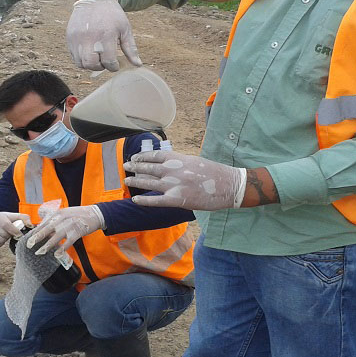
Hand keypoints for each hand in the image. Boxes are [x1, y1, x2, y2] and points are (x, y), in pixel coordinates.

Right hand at [0, 212, 31, 248]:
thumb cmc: (4, 220)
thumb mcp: (13, 216)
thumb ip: (23, 218)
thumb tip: (31, 225)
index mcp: (0, 216)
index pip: (6, 225)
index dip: (14, 231)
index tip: (19, 236)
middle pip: (3, 234)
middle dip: (8, 236)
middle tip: (9, 234)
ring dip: (3, 240)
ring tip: (3, 235)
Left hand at [26, 205, 104, 255]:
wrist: (95, 213)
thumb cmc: (78, 214)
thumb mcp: (64, 212)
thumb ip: (53, 218)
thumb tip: (41, 226)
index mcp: (58, 213)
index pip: (44, 223)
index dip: (35, 231)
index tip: (28, 238)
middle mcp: (62, 219)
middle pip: (47, 229)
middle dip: (37, 237)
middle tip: (29, 245)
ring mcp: (70, 226)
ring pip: (56, 236)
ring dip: (47, 245)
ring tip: (40, 252)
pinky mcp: (77, 232)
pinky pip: (68, 242)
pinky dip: (62, 248)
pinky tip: (56, 254)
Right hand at [66, 0, 141, 70]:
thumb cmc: (112, 15)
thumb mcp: (125, 29)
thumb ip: (130, 48)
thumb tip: (138, 64)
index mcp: (106, 35)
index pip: (108, 61)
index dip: (113, 66)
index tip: (116, 64)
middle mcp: (89, 38)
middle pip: (91, 64)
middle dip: (100, 67)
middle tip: (105, 62)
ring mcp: (77, 38)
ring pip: (80, 63)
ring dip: (90, 64)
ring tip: (97, 57)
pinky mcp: (70, 37)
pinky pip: (73, 56)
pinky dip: (81, 59)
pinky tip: (89, 52)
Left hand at [123, 150, 246, 210]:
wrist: (229, 185)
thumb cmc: (215, 173)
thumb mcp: (196, 161)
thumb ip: (180, 163)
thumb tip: (168, 165)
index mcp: (179, 159)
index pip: (155, 155)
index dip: (143, 156)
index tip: (135, 157)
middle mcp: (174, 170)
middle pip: (149, 167)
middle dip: (136, 166)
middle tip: (126, 166)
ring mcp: (175, 185)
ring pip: (149, 183)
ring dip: (136, 181)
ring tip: (127, 180)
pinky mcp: (178, 200)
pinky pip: (156, 201)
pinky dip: (145, 201)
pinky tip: (135, 200)